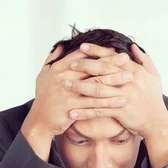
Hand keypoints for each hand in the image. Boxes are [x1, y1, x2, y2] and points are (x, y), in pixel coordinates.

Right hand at [21, 44, 129, 158]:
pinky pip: (94, 104)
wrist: (38, 121)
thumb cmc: (43, 99)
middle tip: (126, 60)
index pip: (82, 56)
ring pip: (95, 85)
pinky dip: (108, 103)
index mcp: (58, 68)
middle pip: (92, 68)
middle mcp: (63, 78)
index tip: (114, 49)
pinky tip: (121, 101)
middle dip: (111, 63)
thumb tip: (62, 46)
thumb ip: (52, 59)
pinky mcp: (71, 107)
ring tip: (129, 78)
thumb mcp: (43, 75)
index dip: (99, 52)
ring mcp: (67, 92)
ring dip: (114, 81)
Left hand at [66, 44, 167, 138]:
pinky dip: (84, 112)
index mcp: (135, 71)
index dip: (97, 51)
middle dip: (84, 66)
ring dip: (80, 87)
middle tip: (70, 64)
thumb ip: (144, 60)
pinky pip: (98, 110)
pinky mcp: (121, 111)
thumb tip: (133, 47)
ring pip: (98, 89)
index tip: (82, 47)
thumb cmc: (154, 100)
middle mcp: (129, 81)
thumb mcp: (154, 76)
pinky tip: (72, 112)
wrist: (157, 122)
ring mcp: (125, 96)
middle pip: (103, 70)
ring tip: (66, 85)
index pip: (112, 57)